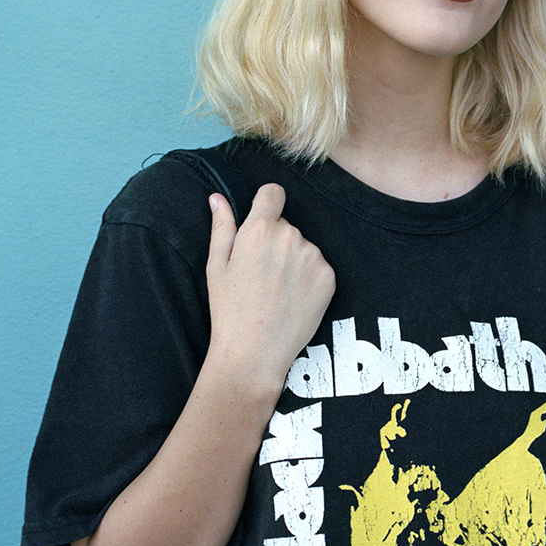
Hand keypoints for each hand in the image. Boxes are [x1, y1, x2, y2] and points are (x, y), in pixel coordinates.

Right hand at [204, 183, 334, 395]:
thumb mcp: (216, 266)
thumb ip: (222, 227)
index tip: (262, 218)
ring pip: (303, 247)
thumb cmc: (229, 309)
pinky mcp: (329, 277)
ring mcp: (313, 257)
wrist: (254, 352)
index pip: (272, 193)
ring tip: (276, 291)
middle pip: (286, 226)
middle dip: (275, 242)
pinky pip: (318, 267)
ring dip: (293, 260)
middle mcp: (291, 237)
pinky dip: (308, 278)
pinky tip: (292, 299)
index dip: (266, 203)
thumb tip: (218, 198)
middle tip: (260, 274)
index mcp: (260, 230)